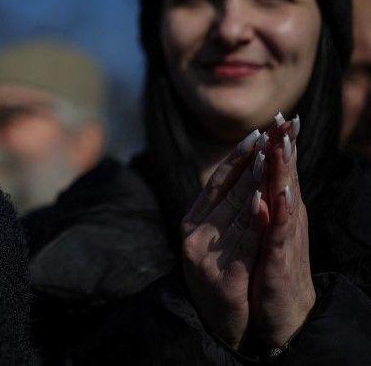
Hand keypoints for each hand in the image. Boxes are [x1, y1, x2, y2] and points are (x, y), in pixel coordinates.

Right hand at [181, 128, 268, 347]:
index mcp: (191, 222)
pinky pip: (244, 246)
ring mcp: (206, 258)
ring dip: (254, 186)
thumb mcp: (214, 238)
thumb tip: (243, 170)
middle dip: (251, 165)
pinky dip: (256, 222)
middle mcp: (193, 237)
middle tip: (269, 139)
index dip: (235, 158)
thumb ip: (224, 208)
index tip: (255, 135)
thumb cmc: (220, 275)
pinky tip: (266, 204)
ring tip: (269, 162)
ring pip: (237, 216)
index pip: (215, 183)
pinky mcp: (224, 280)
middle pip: (228, 194)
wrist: (217, 324)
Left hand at [250, 115, 314, 347]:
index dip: (281, 144)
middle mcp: (284, 222)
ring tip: (283, 145)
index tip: (282, 115)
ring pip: (283, 200)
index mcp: (278, 211)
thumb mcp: (262, 231)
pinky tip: (275, 196)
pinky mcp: (279, 262)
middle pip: (284, 178)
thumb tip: (258, 172)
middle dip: (284, 148)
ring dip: (283, 172)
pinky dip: (275, 215)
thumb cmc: (270, 269)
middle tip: (287, 119)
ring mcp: (283, 241)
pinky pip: (276, 235)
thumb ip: (261, 203)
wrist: (282, 315)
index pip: (280, 172)